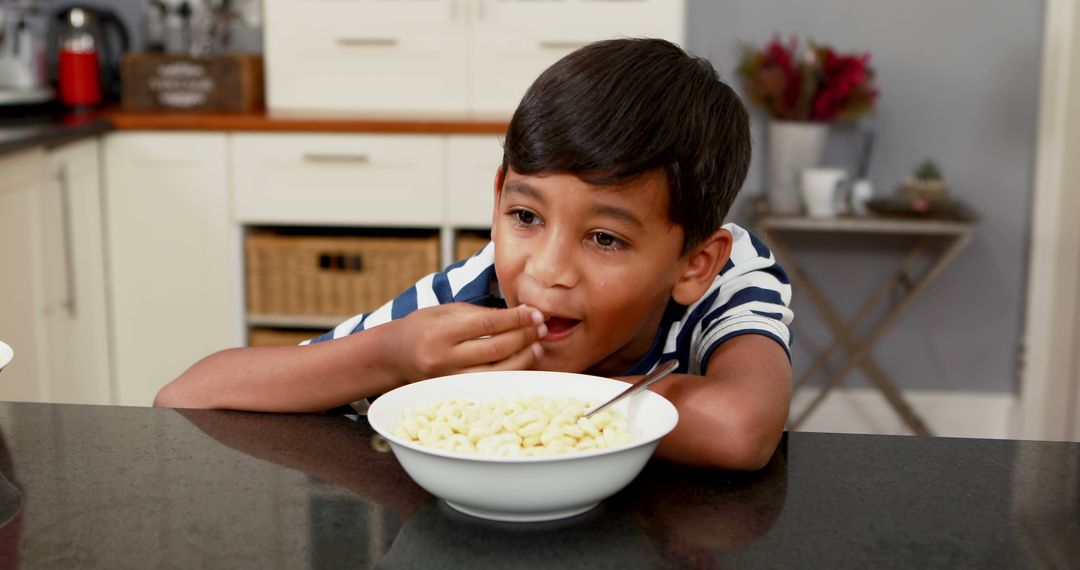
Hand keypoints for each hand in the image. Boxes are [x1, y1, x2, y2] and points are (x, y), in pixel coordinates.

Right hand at [384, 303, 546, 381]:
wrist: (394, 355)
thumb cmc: (423, 327)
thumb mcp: (446, 312)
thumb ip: (481, 314)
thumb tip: (521, 314)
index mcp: (441, 332)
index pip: (487, 324)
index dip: (516, 319)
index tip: (536, 313)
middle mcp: (444, 358)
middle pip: (495, 349)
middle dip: (524, 336)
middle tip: (541, 327)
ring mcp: (449, 380)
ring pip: (496, 372)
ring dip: (523, 358)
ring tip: (537, 345)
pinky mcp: (453, 393)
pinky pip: (489, 385)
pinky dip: (509, 374)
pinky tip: (522, 363)